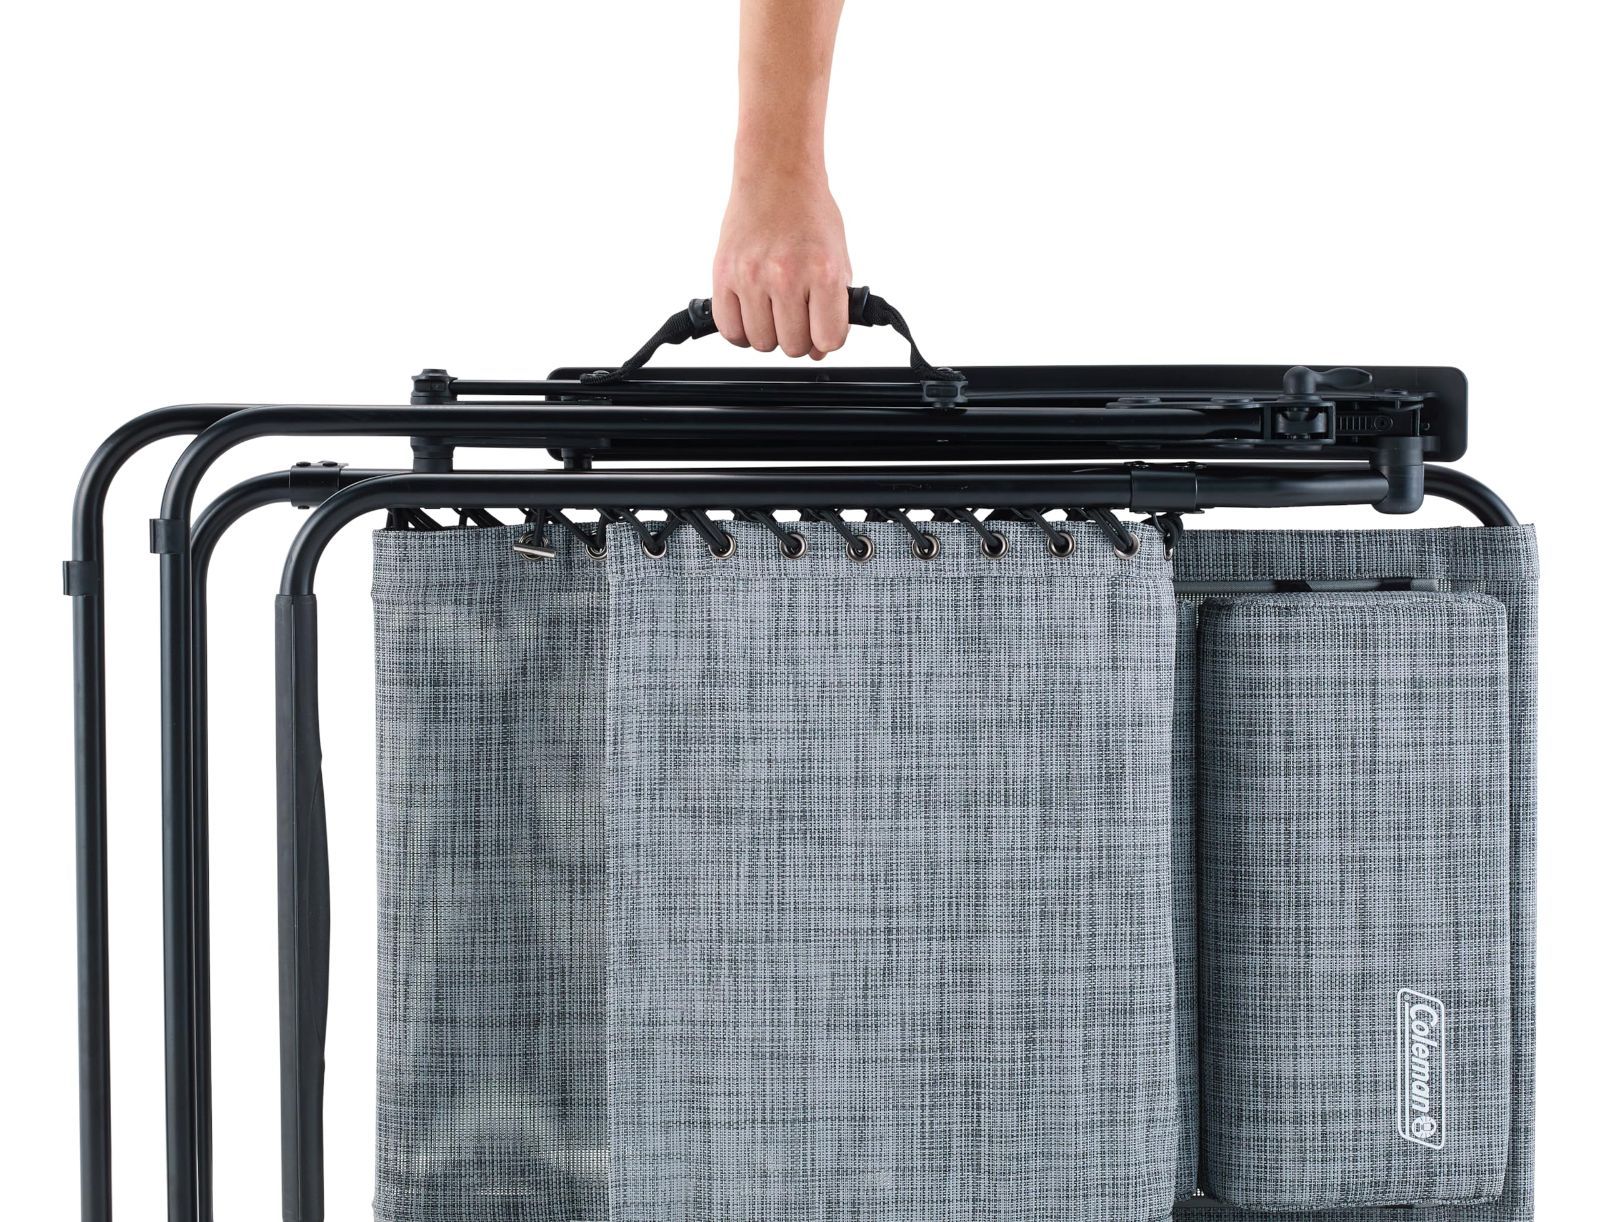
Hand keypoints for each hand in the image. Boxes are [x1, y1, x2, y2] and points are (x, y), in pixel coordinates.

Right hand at [713, 170, 850, 358]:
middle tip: (796, 315)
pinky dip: (742, 331)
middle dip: (799, 337)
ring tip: (773, 310)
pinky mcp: (723, 275)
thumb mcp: (838, 258)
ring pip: (762, 343)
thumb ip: (833, 306)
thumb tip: (819, 350)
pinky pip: (730, 330)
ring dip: (769, 334)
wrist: (775, 177)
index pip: (828, 339)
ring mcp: (751, 276)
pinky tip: (752, 314)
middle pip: (794, 346)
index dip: (827, 339)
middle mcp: (786, 275)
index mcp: (823, 271)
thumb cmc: (809, 215)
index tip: (822, 329)